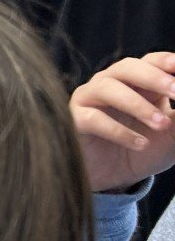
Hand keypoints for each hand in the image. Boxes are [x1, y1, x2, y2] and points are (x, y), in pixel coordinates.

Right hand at [71, 52, 174, 193]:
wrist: (116, 178)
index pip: (151, 62)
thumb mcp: (173, 133)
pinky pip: (93, 118)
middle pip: (127, 67)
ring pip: (107, 88)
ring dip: (137, 105)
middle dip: (154, 77)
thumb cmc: (145, 148)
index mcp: (138, 82)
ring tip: (161, 125)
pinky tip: (140, 144)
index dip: (165, 62)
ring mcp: (89, 98)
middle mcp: (111, 83)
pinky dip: (118, 131)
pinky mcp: (75, 119)